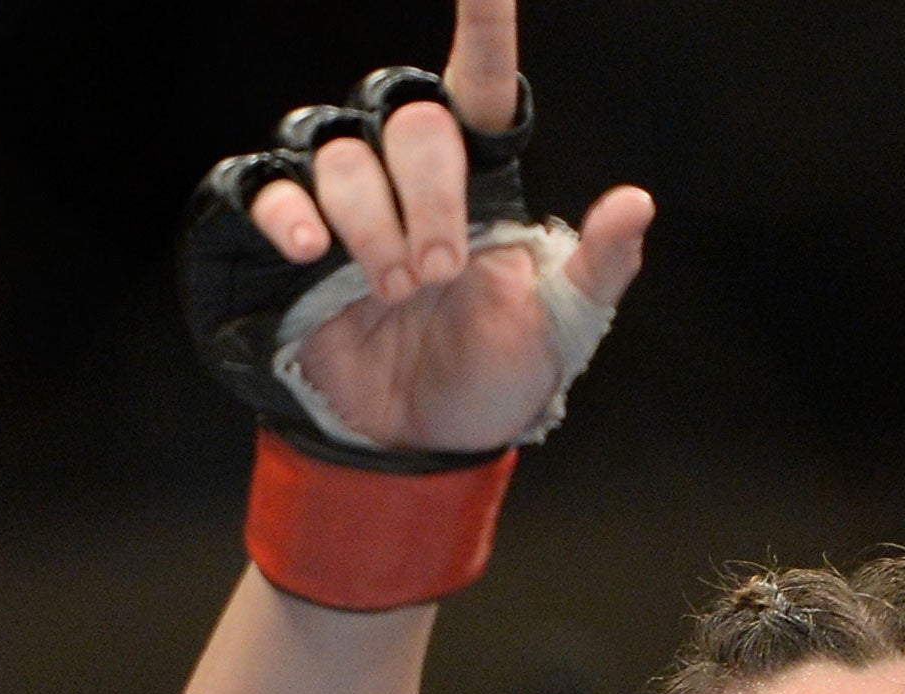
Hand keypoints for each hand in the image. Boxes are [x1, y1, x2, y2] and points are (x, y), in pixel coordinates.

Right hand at [244, 0, 652, 452]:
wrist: (426, 441)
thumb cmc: (495, 373)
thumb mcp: (562, 326)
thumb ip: (598, 265)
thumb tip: (637, 202)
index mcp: (480, 179)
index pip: (479, 83)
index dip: (483, 27)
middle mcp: (408, 176)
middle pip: (410, 123)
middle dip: (430, 198)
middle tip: (441, 272)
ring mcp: (344, 204)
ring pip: (342, 155)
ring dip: (373, 224)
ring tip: (398, 291)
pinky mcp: (286, 239)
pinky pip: (267, 189)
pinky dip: (289, 214)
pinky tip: (314, 252)